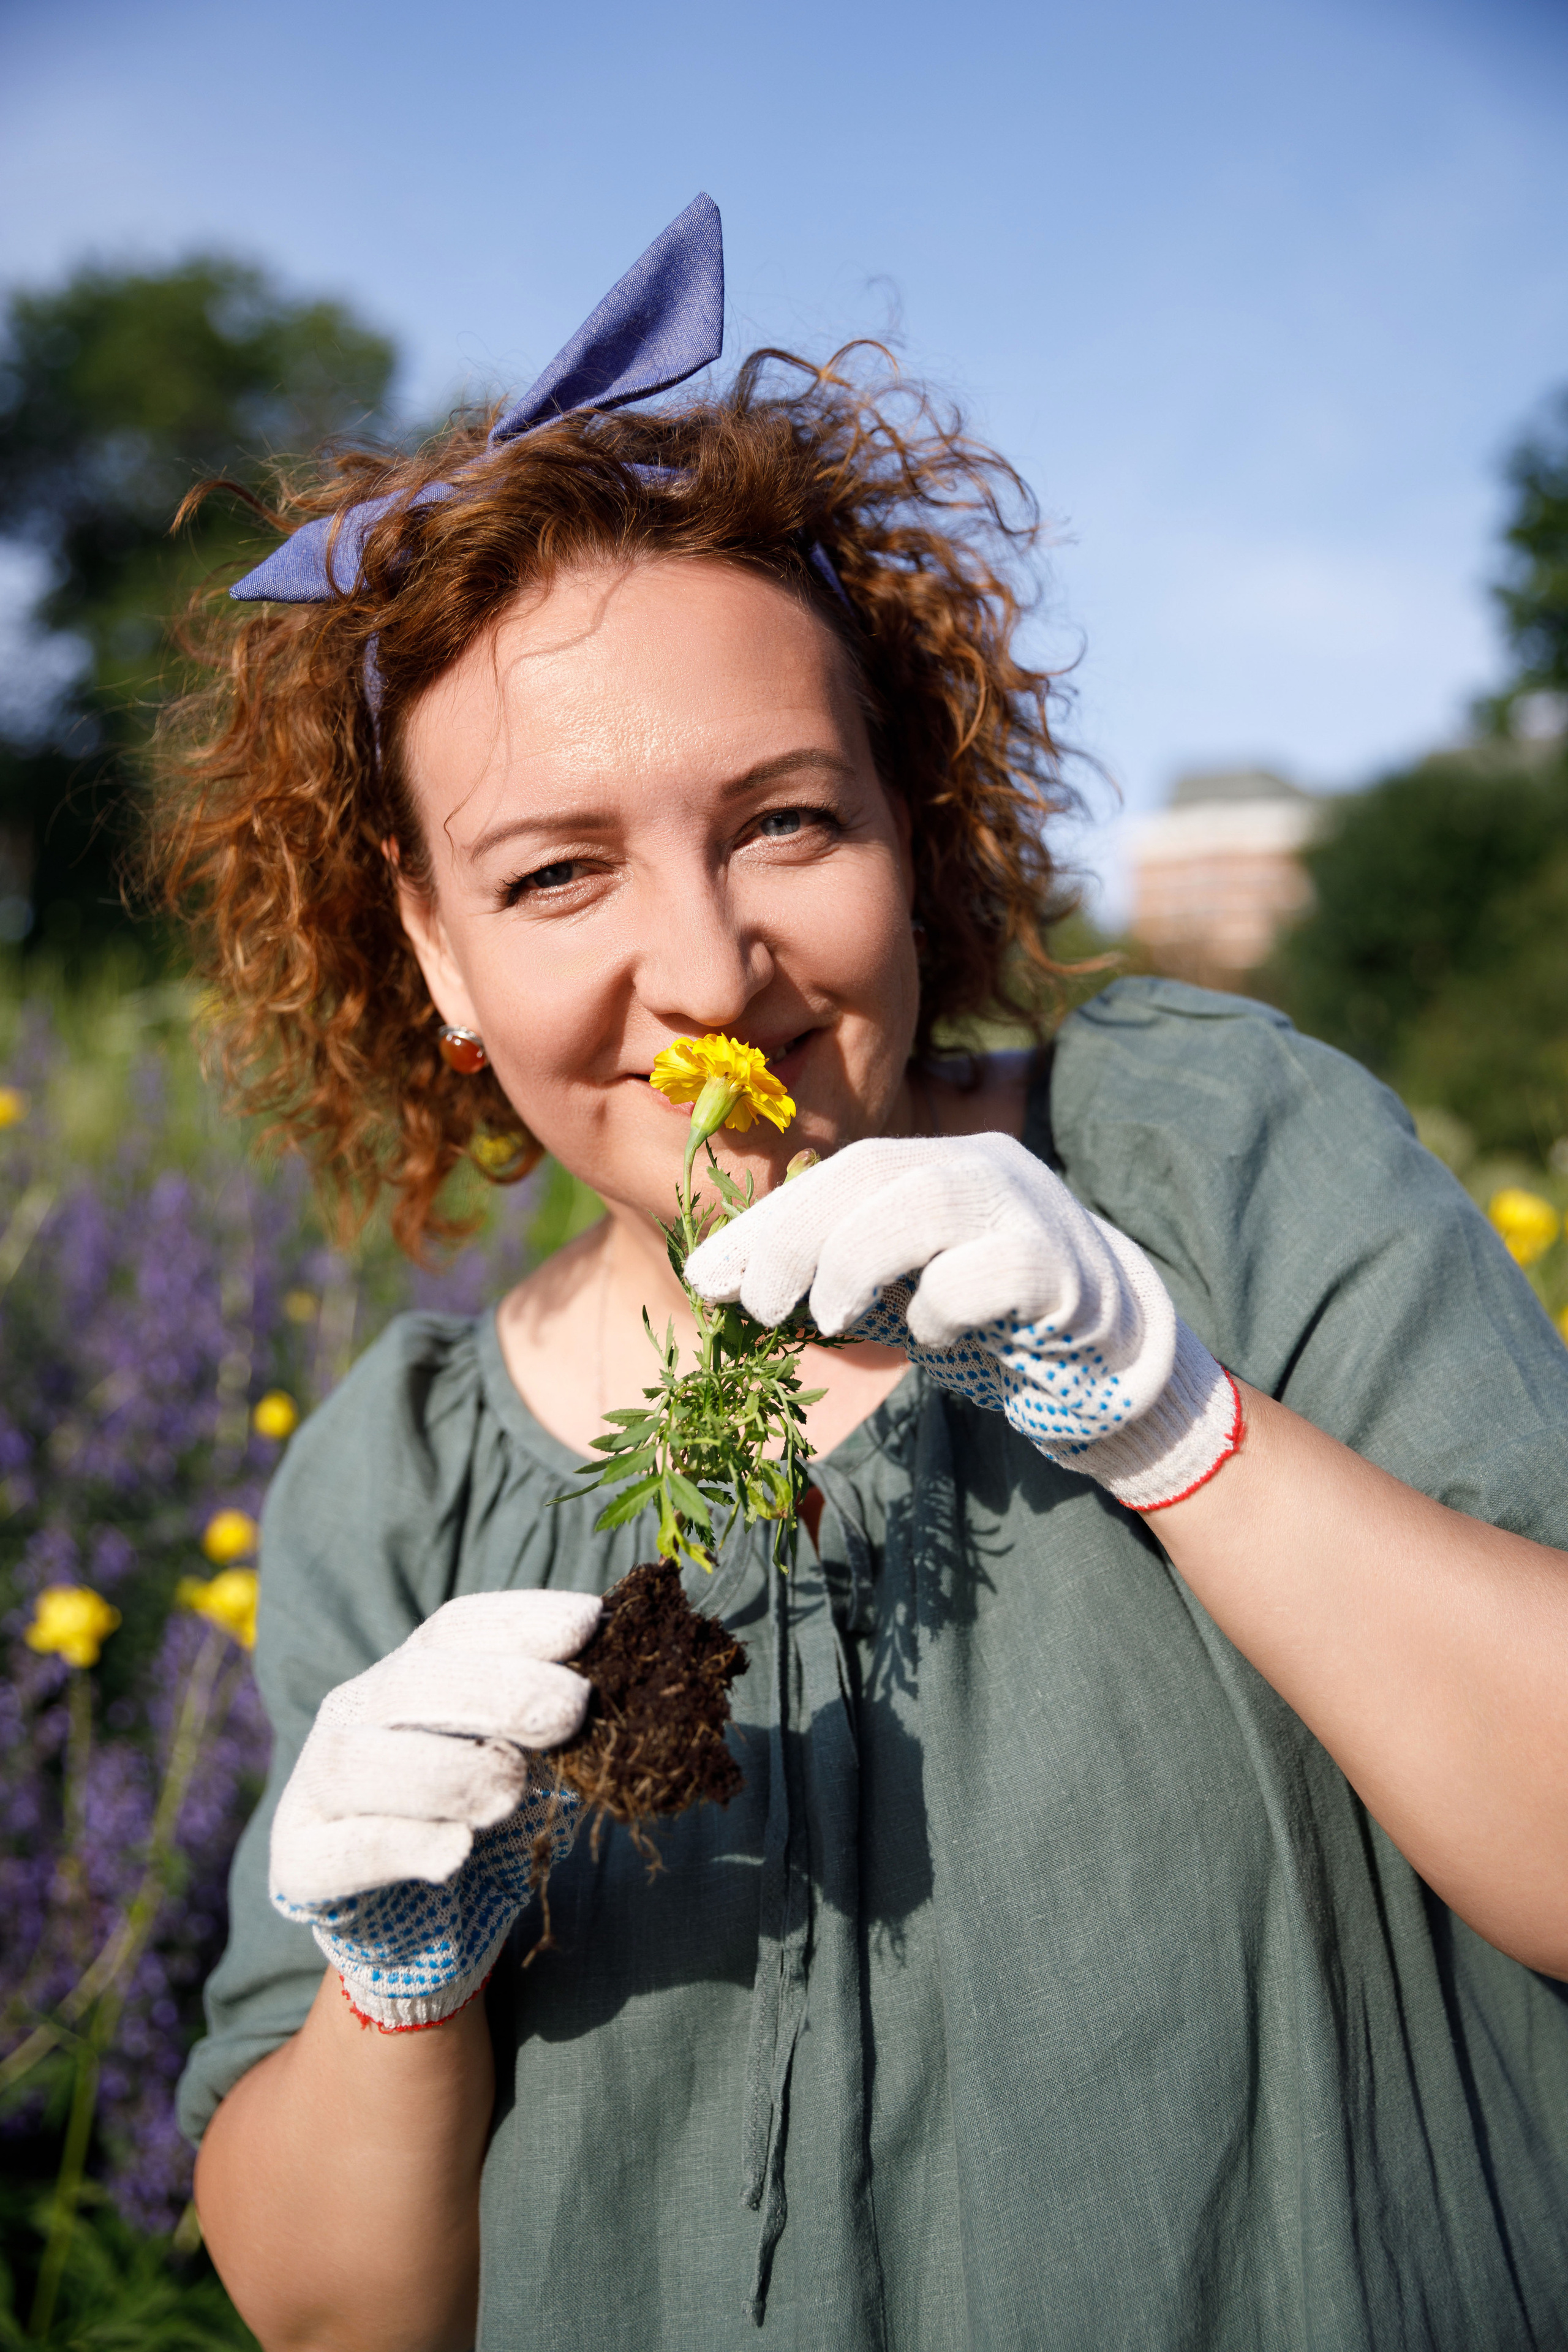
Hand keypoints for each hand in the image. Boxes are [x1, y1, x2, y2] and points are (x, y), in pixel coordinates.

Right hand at [270, 1590, 600, 2027]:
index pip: (457, 1627)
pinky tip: (455, 1851)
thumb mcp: (520, 1756)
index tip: (590, 1622)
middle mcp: (354, 1714)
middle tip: (573, 1710)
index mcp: (408, 1674)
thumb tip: (631, 1671)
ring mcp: (316, 1787)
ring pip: (359, 1761)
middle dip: (497, 1690)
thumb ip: (554, 1719)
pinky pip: (341, 1850)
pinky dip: (400, 1845)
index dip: (522, 1620)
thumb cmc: (474, 1816)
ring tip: (511, 1791)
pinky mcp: (300, 1861)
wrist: (408, 1922)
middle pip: (413, 1683)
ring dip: (444, 1770)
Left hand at [685, 1132, 1240, 1512]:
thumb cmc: (985, 1319)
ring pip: (926, 1201)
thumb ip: (829, 1275)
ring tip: (828, 1319)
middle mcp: (984, 1165)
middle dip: (794, 1238)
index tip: (706, 1277)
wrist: (1105, 1360)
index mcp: (938, 1160)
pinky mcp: (1065, 1270)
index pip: (838, 1171)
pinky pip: (989, 1271)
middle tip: (758, 1307)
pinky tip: (933, 1335)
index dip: (767, 1221)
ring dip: (855, 1261)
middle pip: (870, 1171)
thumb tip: (720, 1284)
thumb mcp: (896, 1289)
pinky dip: (943, 1306)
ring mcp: (1030, 1209)